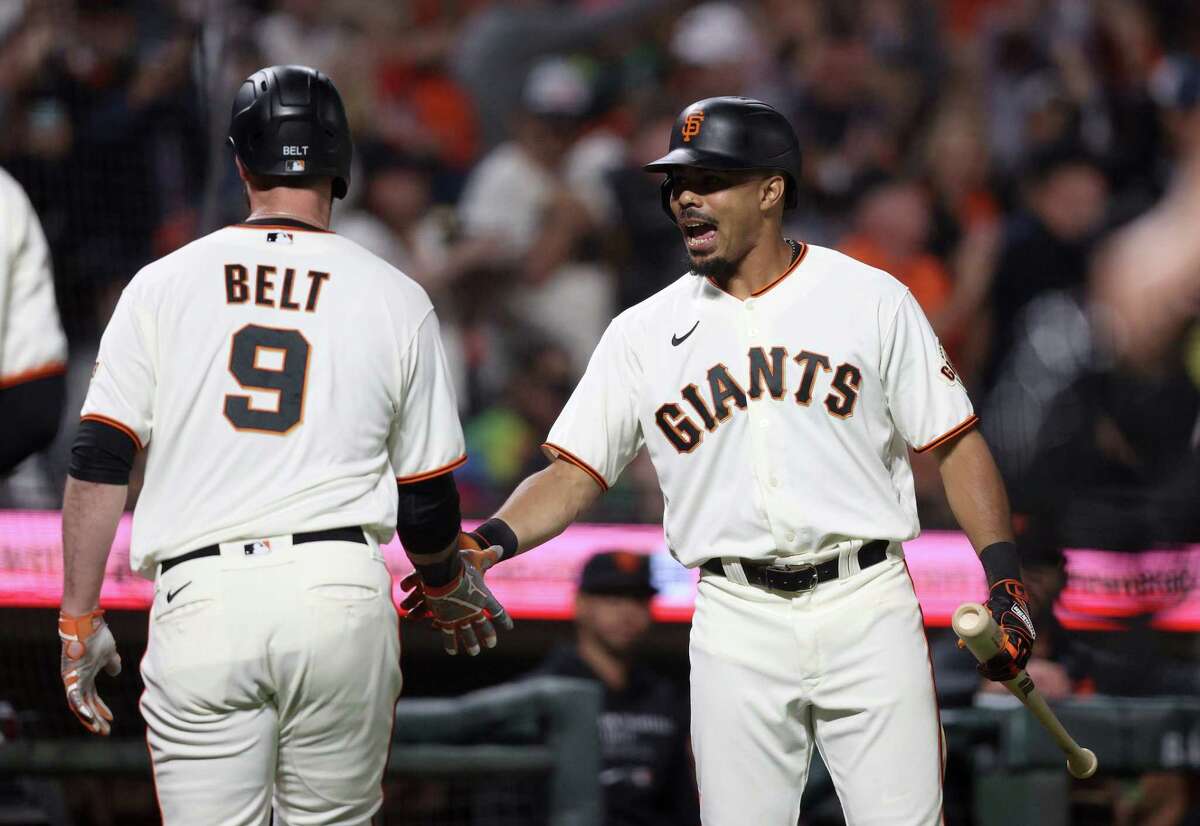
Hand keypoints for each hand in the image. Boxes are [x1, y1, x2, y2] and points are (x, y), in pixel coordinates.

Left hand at [59, 610, 121, 734]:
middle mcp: (76, 680)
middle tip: (105, 732)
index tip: (111, 719)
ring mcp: (72, 680)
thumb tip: (116, 672)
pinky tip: (89, 717)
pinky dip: (81, 708)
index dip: (101, 709)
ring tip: (98, 729)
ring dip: (89, 718)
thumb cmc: (97, 636)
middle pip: (85, 705)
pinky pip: (74, 697)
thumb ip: (112, 663)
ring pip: (79, 705)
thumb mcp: (110, 653)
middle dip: (95, 719)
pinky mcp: (70, 677)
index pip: (92, 697)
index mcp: (86, 676)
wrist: (86, 624)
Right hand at [400, 539, 511, 655]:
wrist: (443, 574)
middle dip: (487, 635)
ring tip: (474, 652)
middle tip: (491, 645)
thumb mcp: (477, 558)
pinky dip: (451, 643)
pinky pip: (449, 635)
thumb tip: (501, 548)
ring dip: (471, 644)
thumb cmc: (460, 564)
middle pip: (483, 626)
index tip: (509, 627)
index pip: (497, 611)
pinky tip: (452, 651)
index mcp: (484, 597)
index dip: (503, 619)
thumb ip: (489, 556)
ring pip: (467, 634)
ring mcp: (460, 617)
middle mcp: (474, 610)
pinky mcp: (445, 620)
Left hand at [978, 579, 1035, 681]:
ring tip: (990, 674)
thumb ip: (974, 626)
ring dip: (1006, 674)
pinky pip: (1021, 663)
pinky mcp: (1025, 646)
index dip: (997, 665)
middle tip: (984, 671)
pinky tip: (1003, 675)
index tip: (985, 666)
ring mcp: (1027, 645)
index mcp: (1017, 635)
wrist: (1013, 599)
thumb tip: (959, 646)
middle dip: (1000, 673)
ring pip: (1018, 666)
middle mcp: (1025, 642)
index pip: (1009, 657)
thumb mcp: (986, 614)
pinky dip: (1013, 670)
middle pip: (1014, 666)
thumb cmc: (999, 606)